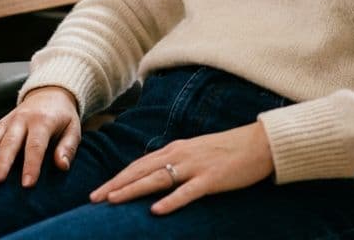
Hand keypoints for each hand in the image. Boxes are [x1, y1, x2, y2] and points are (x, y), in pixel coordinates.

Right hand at [0, 85, 80, 186]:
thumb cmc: (63, 117)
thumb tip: (62, 166)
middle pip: (10, 143)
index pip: (36, 146)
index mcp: (42, 122)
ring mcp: (6, 122)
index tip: (28, 185)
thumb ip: (68, 147)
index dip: (32, 165)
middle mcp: (21, 121)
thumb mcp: (73, 128)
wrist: (49, 92)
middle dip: (2, 162)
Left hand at [89, 121, 274, 214]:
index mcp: (175, 149)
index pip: (139, 164)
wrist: (260, 143)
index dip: (118, 177)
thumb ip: (176, 162)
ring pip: (157, 179)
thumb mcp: (196, 152)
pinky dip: (170, 201)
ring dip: (132, 190)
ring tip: (112, 201)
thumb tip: (156, 176)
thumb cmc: (229, 150)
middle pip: (141, 171)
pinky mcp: (211, 179)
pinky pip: (187, 192)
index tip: (99, 191)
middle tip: (94, 199)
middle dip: (115, 185)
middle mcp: (180, 155)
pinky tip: (156, 211)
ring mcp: (195, 166)